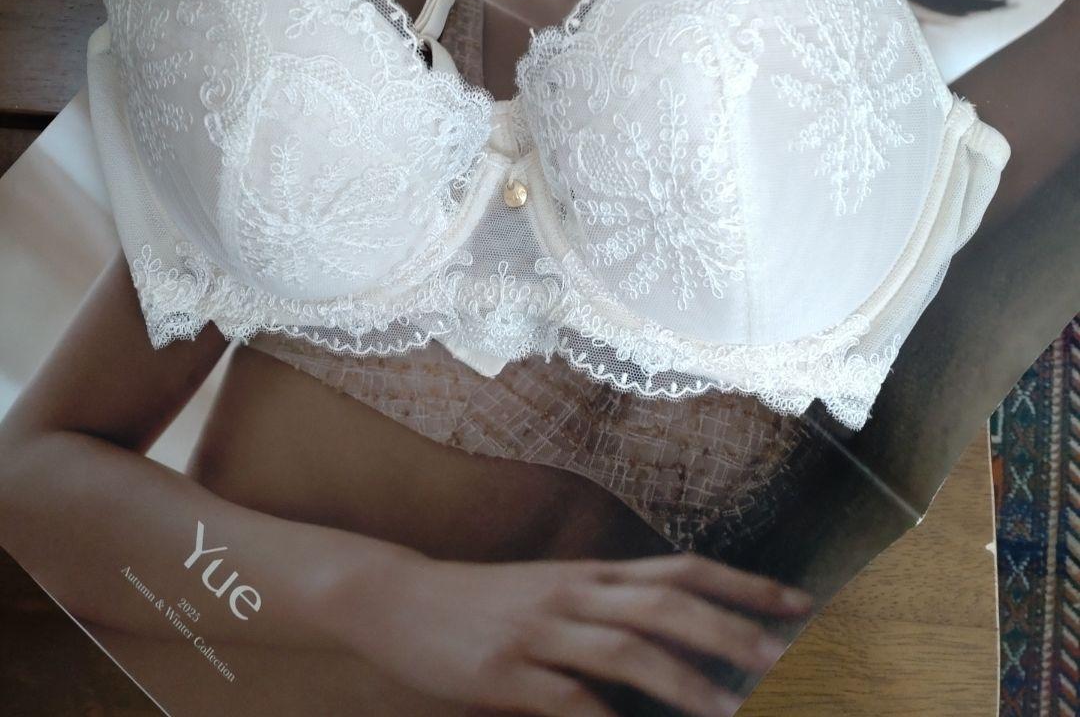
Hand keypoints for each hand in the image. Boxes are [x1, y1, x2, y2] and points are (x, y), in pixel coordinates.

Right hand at [348, 551, 813, 716]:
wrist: (401, 599)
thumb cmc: (488, 601)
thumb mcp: (553, 592)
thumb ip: (608, 612)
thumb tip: (675, 645)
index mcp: (590, 572)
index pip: (680, 569)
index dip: (740, 585)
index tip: (796, 603)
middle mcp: (573, 591)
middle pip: (664, 604)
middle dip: (727, 631)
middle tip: (781, 658)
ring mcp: (538, 631)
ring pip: (624, 649)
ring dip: (681, 680)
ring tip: (728, 711)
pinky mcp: (504, 673)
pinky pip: (566, 700)